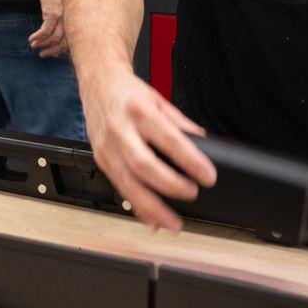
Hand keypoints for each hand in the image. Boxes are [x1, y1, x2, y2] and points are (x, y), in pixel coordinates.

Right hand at [29, 0, 66, 55]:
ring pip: (53, 38)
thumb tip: (58, 22)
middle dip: (52, 50)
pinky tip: (31, 39)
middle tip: (43, 55)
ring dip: (43, 44)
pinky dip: (38, 36)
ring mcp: (61, 18)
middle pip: (63, 42)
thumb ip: (63, 15)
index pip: (70, 40)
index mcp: (73, 19)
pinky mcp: (52, 14)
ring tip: (34, 46)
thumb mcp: (63, 5)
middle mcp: (69, 20)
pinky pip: (45, 30)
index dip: (61, 49)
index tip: (53, 54)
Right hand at [79, 65, 215, 231]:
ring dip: (152, 207)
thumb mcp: (160, 101)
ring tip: (173, 222)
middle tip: (192, 194)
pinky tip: (152, 218)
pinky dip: (137, 206)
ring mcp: (106, 147)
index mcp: (140, 111)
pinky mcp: (100, 159)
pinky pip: (119, 187)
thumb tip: (204, 150)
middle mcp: (120, 130)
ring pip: (128, 183)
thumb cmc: (129, 93)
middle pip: (144, 165)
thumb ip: (182, 126)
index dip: (190, 160)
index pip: (169, 139)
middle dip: (170, 185)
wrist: (98, 85)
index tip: (208, 176)